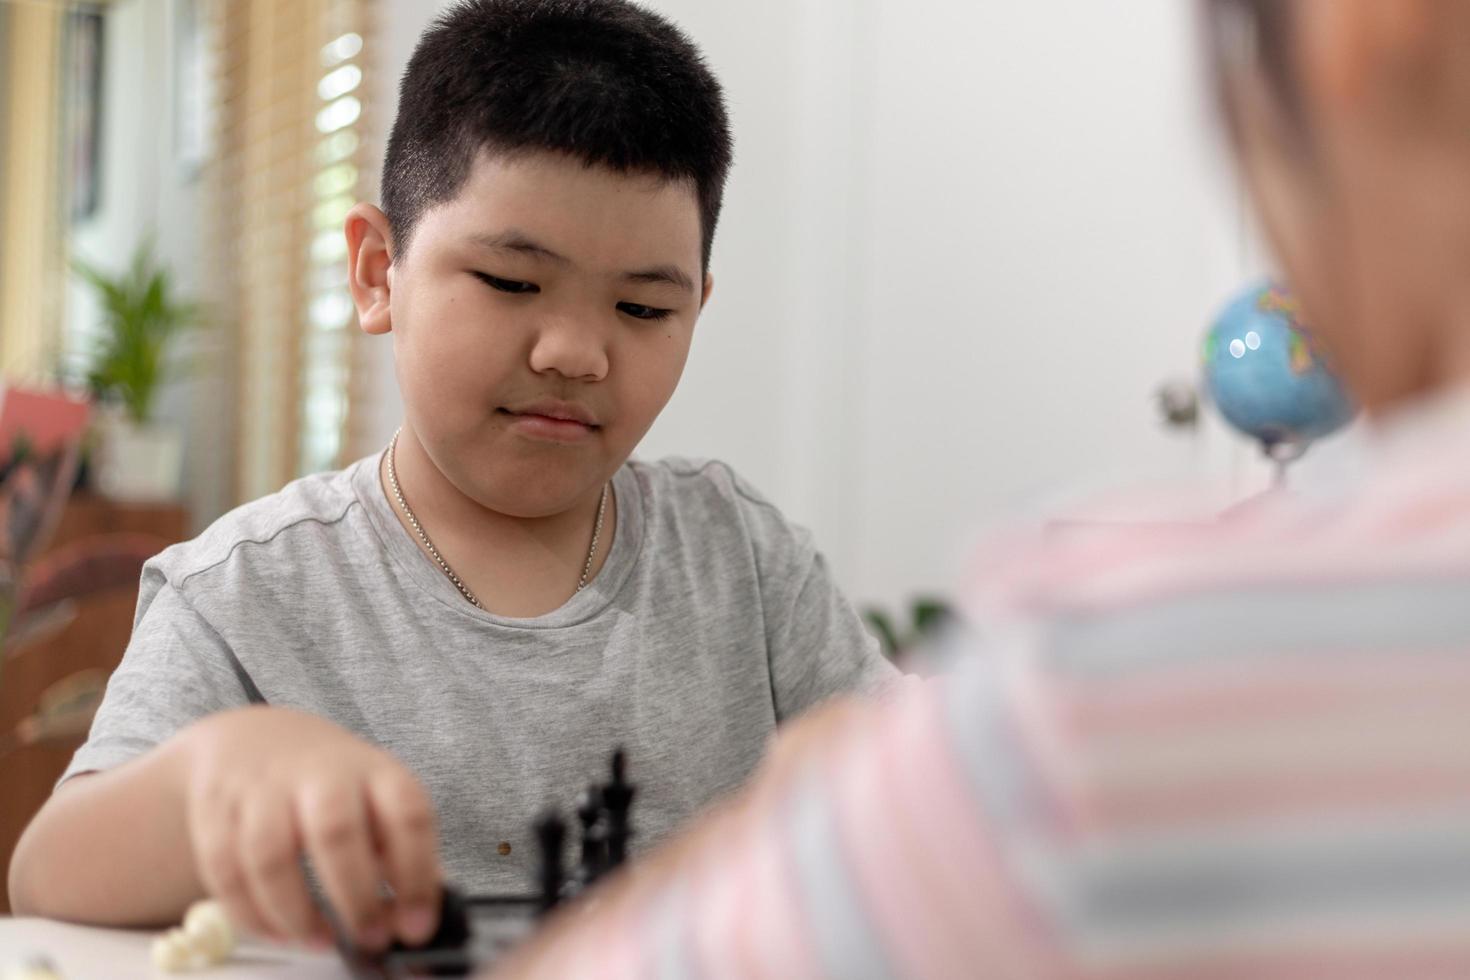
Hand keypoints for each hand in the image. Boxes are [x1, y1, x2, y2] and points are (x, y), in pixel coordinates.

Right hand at [180, 706, 440, 950]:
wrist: (256, 738)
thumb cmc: (332, 785)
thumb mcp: (378, 800)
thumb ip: (399, 854)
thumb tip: (411, 919)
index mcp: (374, 770)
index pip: (407, 814)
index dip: (417, 873)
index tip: (418, 926)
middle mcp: (320, 773)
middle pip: (336, 830)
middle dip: (355, 896)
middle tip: (369, 939)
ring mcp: (263, 789)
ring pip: (270, 856)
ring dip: (296, 914)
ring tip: (320, 941)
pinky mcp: (217, 811)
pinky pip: (226, 873)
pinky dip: (252, 915)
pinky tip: (279, 932)